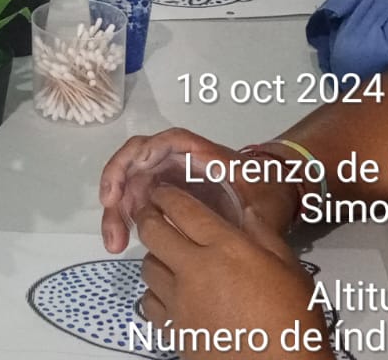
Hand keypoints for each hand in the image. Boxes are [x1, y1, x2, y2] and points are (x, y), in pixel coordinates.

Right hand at [99, 127, 297, 252]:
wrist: (273, 193)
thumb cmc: (267, 192)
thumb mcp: (264, 205)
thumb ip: (249, 217)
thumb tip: (231, 234)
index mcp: (201, 155)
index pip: (164, 143)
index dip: (140, 157)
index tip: (128, 182)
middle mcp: (176, 160)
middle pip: (136, 162)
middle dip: (117, 189)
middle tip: (114, 228)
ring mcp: (166, 176)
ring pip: (130, 182)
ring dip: (116, 209)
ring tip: (114, 244)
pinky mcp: (162, 194)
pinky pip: (135, 198)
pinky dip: (124, 216)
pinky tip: (121, 241)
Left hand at [136, 187, 331, 359]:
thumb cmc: (293, 322)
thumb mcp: (291, 270)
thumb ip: (265, 235)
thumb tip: (248, 211)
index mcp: (226, 248)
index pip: (182, 209)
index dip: (167, 195)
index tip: (162, 191)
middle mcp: (195, 269)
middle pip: (152, 231)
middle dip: (149, 217)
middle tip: (154, 214)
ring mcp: (180, 300)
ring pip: (147, 266)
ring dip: (154, 256)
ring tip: (167, 256)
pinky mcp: (174, 328)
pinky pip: (149, 302)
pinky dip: (155, 293)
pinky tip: (170, 293)